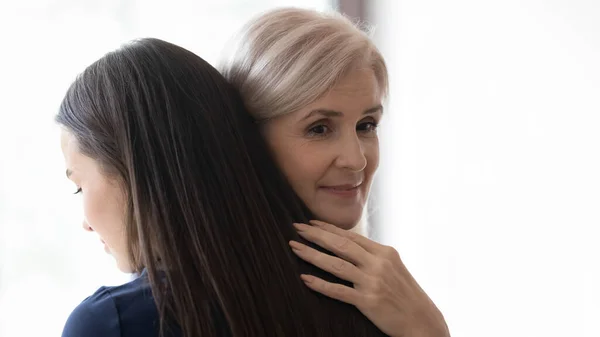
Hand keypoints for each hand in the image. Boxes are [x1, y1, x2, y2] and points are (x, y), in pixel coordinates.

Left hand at [289, 221, 449, 336]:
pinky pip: (338, 291)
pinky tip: (305, 278)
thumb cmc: (406, 295)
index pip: (351, 236)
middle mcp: (378, 264)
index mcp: (384, 253)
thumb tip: (349, 245)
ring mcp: (373, 282)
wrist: (423, 321)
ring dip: (312, 255)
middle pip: (340, 245)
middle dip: (316, 235)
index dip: (328, 228)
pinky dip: (320, 284)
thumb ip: (373, 256)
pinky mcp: (368, 301)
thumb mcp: (394, 268)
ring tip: (295, 248)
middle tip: (296, 228)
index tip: (310, 222)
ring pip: (336, 264)